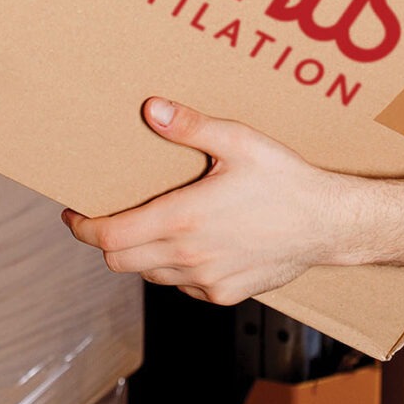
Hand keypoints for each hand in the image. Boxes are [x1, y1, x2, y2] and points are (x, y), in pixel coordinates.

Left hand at [64, 98, 361, 304]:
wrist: (329, 223)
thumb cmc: (285, 179)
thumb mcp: (238, 142)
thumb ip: (190, 127)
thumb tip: (152, 109)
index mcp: (184, 218)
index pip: (110, 237)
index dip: (83, 228)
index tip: (73, 215)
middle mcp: (190, 256)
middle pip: (120, 261)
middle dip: (106, 241)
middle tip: (107, 218)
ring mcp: (207, 279)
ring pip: (150, 275)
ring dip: (140, 254)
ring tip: (149, 226)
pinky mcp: (224, 293)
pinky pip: (182, 286)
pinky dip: (173, 268)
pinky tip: (190, 243)